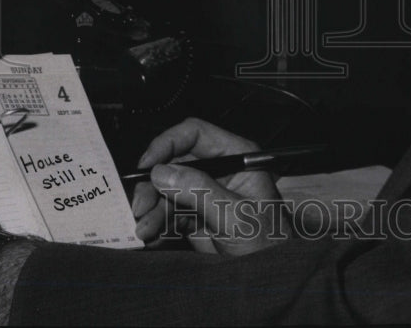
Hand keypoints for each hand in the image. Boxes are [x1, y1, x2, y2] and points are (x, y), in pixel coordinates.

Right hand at [131, 117, 290, 255]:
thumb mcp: (234, 215)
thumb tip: (163, 172)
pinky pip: (168, 213)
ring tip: (145, 230)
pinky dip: (157, 224)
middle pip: (176, 163)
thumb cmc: (270, 244)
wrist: (272, 276)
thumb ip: (199, 191)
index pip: (196, 134)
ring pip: (168, 190)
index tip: (147, 163)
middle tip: (139, 206)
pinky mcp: (197, 216)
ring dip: (152, 209)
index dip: (168, 143)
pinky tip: (153, 236)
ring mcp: (207, 193)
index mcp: (238, 157)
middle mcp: (221, 171)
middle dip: (154, 184)